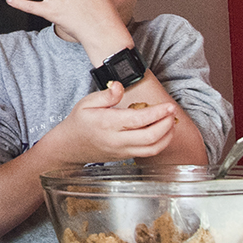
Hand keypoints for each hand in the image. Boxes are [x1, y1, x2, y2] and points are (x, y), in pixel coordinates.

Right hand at [48, 81, 177, 162]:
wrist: (70, 146)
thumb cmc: (79, 122)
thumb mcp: (86, 103)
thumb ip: (106, 94)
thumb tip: (119, 85)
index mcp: (107, 123)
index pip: (138, 119)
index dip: (157, 113)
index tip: (168, 106)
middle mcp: (117, 140)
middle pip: (150, 136)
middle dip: (166, 124)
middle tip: (172, 112)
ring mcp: (122, 150)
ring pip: (152, 148)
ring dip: (167, 136)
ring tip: (171, 122)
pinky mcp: (126, 156)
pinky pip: (148, 153)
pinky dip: (160, 143)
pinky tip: (163, 132)